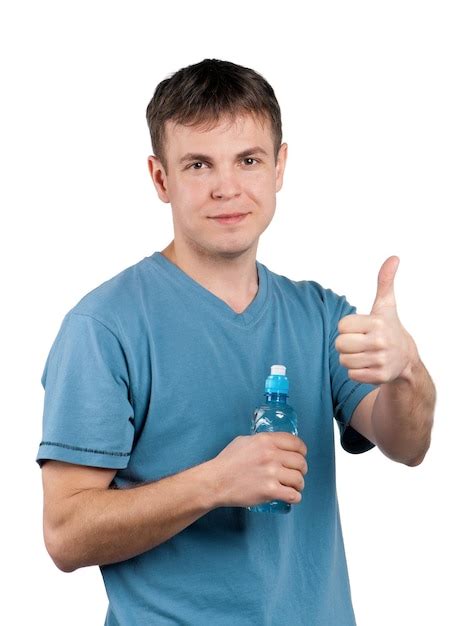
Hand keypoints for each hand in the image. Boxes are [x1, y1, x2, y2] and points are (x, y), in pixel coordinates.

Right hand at [210, 433, 307, 507]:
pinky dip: (295, 497)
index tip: (301, 455)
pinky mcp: (270, 491)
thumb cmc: (227, 462)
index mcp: (266, 440)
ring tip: (293, 487)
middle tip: (297, 473)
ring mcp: (271, 473)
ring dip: (299, 484)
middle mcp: (271, 455)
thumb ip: (261, 441)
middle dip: (302, 469)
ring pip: (299, 479)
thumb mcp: (244, 441)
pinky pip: (293, 495)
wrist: (216, 481)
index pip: (295, 443)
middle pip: (300, 461)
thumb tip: (274, 444)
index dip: (302, 450)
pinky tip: (290, 496)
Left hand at [335, 256, 419, 384]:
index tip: (361, 328)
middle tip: (361, 342)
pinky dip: (357, 372)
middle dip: (346, 344)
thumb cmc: (389, 328)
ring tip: (365, 354)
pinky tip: (369, 365)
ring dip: (350, 358)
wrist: (406, 359)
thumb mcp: (386, 305)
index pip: (341, 326)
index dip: (348, 328)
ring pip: (344, 361)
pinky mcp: (379, 376)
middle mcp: (380, 341)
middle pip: (340, 344)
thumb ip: (385, 281)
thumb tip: (393, 258)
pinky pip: (352, 374)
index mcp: (377, 322)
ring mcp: (381, 360)